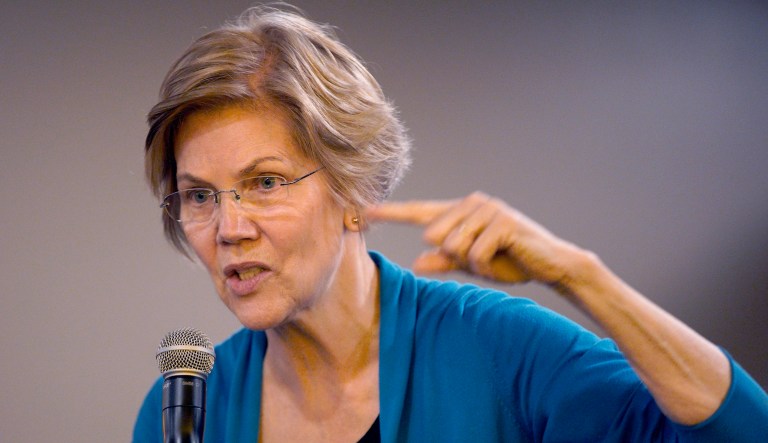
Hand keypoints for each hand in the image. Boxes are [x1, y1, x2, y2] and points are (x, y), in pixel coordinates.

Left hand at [366, 192, 591, 289]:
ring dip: (472, 261)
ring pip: (453, 244)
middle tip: (481, 258)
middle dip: (454, 255)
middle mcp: (471, 204)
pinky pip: (475, 252)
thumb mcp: (470, 264)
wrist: (548, 264)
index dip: (391, 212)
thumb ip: (444, 262)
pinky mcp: (503, 221)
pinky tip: (503, 259)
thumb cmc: (508, 261)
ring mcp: (488, 209)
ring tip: (494, 258)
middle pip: (434, 235)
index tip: (365, 212)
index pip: (419, 212)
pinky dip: (485, 264)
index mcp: (459, 212)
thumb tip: (416, 263)